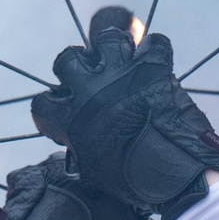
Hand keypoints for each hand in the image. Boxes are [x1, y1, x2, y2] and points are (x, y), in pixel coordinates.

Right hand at [30, 7, 218, 219]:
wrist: (174, 174)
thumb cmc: (133, 181)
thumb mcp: (93, 169)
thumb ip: (79, 148)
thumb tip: (75, 142)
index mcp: (71, 118)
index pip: (43, 103)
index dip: (51, 108)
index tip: (61, 113)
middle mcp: (90, 89)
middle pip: (67, 59)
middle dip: (75, 67)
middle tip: (87, 78)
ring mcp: (122, 74)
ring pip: (107, 38)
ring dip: (112, 48)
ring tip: (119, 60)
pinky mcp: (154, 68)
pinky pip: (155, 44)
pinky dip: (155, 51)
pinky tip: (155, 62)